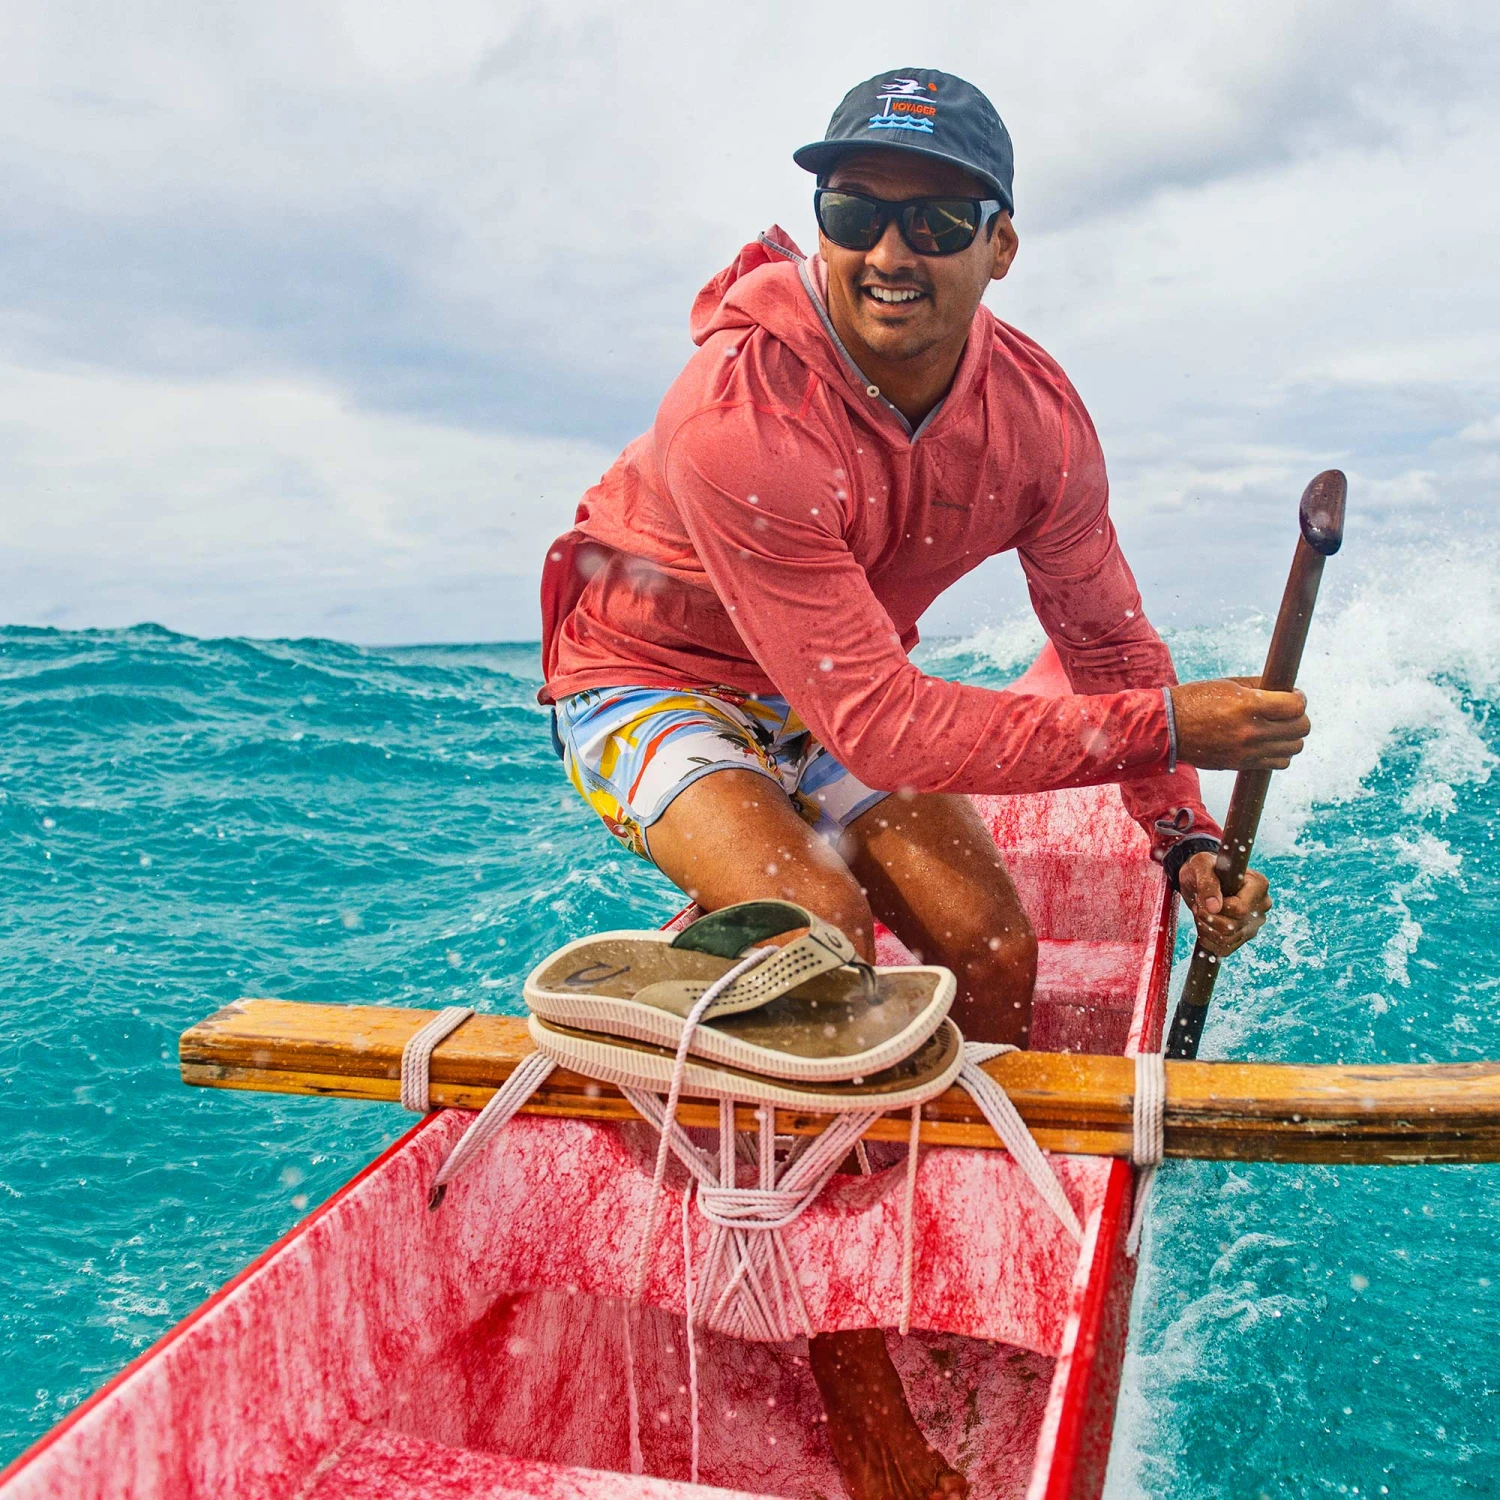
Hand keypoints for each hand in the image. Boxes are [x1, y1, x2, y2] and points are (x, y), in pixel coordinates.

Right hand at [1170, 676, 1309, 770]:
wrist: (1168, 728)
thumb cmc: (1195, 700)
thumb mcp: (1228, 685)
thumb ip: (1260, 686)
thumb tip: (1285, 689)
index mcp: (1248, 706)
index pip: (1296, 707)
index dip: (1299, 699)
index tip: (1293, 695)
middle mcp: (1251, 731)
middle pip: (1301, 728)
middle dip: (1298, 717)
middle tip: (1287, 711)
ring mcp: (1248, 751)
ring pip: (1294, 747)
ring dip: (1291, 736)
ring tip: (1278, 728)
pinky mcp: (1242, 764)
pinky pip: (1279, 763)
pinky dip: (1281, 753)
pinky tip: (1269, 742)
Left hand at [1179, 851, 1270, 955]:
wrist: (1199, 878)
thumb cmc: (1203, 867)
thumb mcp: (1200, 866)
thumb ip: (1207, 883)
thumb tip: (1214, 907)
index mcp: (1259, 885)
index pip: (1240, 909)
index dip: (1216, 909)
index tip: (1203, 898)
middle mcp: (1262, 906)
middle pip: (1232, 927)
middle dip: (1208, 918)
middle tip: (1198, 904)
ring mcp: (1254, 923)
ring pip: (1227, 939)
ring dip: (1205, 928)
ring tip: (1200, 912)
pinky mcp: (1243, 936)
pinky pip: (1225, 949)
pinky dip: (1208, 940)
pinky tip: (1203, 925)